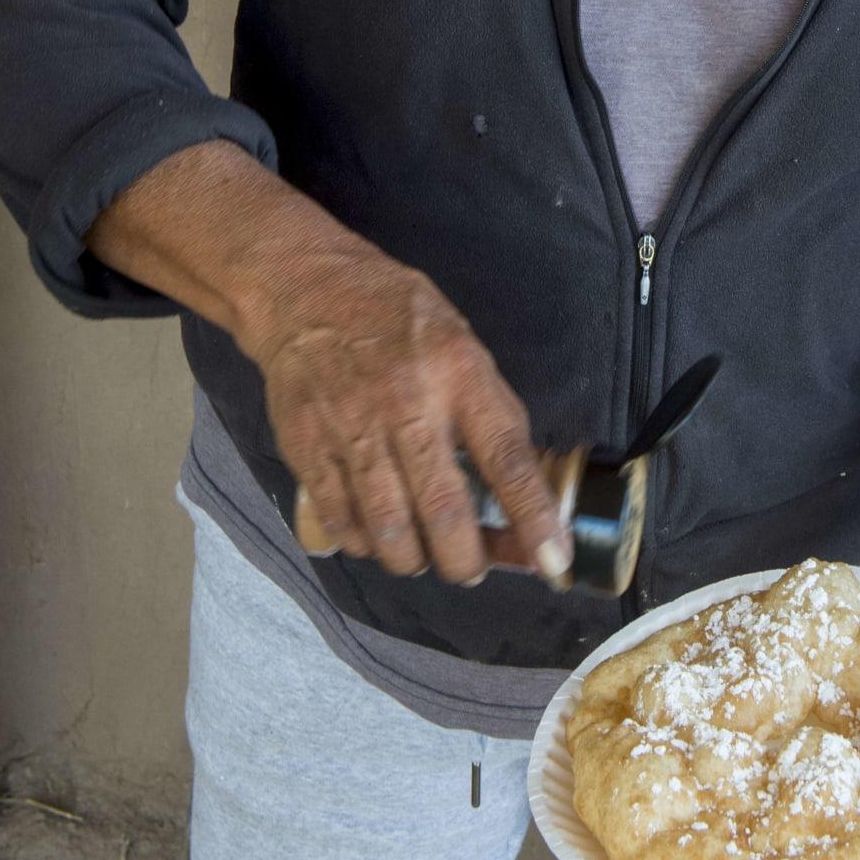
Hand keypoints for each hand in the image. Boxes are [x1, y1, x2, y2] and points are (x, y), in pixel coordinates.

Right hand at [86, 140, 573, 588]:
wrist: (305, 292)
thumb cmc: (398, 319)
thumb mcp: (462, 344)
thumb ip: (489, 411)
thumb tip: (522, 487)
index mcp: (459, 373)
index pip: (506, 457)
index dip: (534, 516)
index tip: (554, 558)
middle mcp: (407, 405)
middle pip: (444, 512)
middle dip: (466, 560)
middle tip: (471, 567)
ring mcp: (352, 430)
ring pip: (391, 531)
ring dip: (414, 559)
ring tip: (423, 554)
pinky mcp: (308, 449)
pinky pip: (342, 523)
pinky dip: (365, 543)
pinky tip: (376, 534)